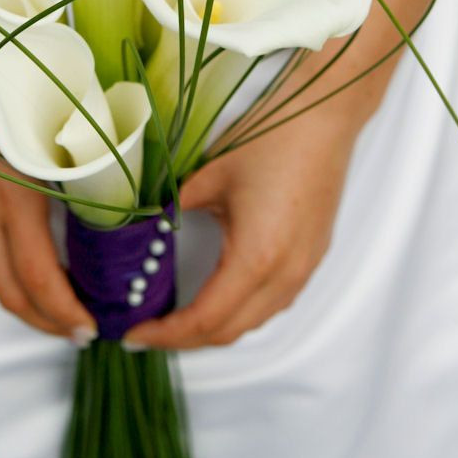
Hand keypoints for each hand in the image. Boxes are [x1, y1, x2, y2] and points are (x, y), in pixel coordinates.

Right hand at [0, 26, 96, 342]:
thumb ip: (76, 169)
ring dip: (12, 296)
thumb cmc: (7, 78)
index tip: (91, 328)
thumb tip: (109, 201)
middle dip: (47, 321)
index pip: (43, 280)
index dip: (67, 315)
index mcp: (18, 195)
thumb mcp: (52, 124)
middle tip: (75, 331)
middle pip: (12, 292)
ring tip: (42, 304)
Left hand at [122, 105, 361, 350]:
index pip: (204, 320)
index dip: (166, 335)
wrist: (323, 117)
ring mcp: (304, 269)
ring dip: (213, 329)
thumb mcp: (208, 176)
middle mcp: (286, 274)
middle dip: (183, 340)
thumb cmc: (270, 139)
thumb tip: (144, 234)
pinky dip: (238, 312)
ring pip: (253, 321)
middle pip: (229, 332)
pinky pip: (272, 303)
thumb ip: (173, 211)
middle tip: (145, 332)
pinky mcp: (311, 257)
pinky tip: (214, 299)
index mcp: (257, 258)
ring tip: (174, 321)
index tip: (133, 333)